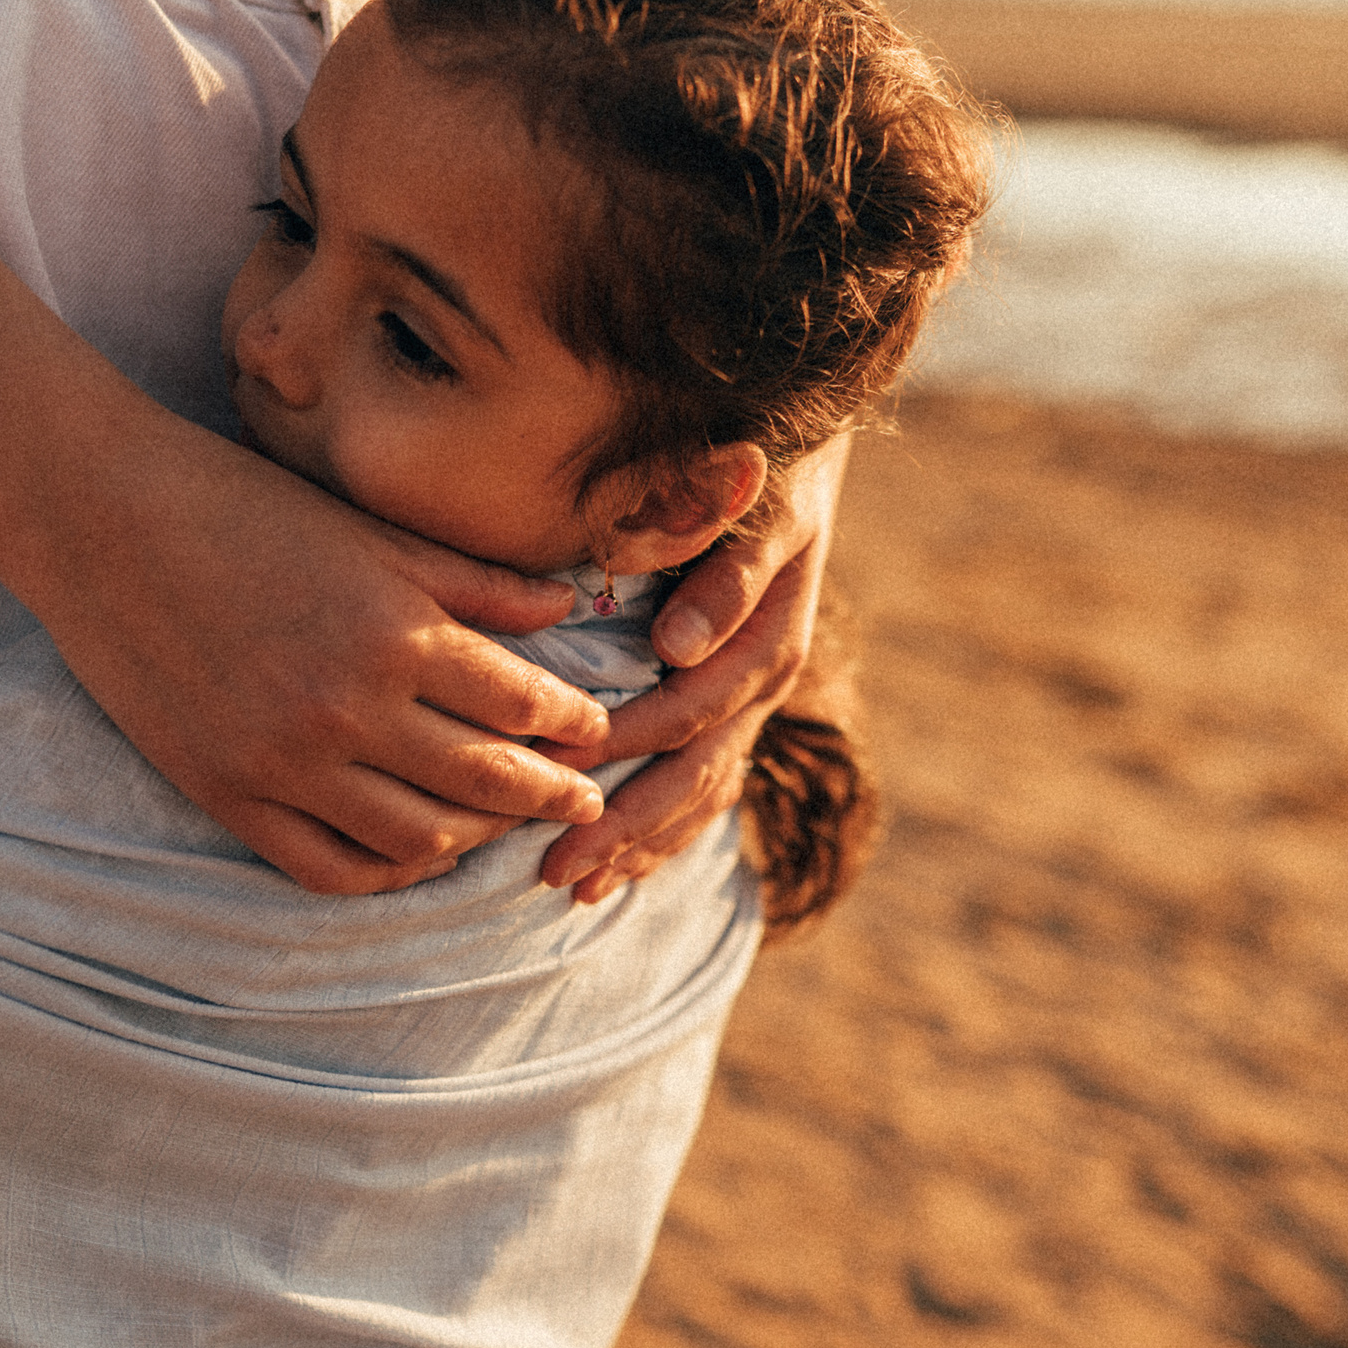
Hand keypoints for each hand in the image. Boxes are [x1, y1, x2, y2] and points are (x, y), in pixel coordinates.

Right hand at [23, 403, 613, 896]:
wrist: (99, 517)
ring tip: (501, 823)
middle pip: (485, 781)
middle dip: (549, 793)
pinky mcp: (228, 794)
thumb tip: (564, 612)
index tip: (599, 734)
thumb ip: (471, 582)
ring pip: (417, 839)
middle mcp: (348, 707)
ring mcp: (284, 762)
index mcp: (394, 631)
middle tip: (584, 798)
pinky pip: (329, 869)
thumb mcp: (368, 529)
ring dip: (476, 837)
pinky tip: (415, 852)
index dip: (574, 726)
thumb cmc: (242, 506)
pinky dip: (387, 872)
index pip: (523, 705)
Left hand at [533, 435, 851, 900]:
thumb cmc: (761, 470)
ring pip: (703, 795)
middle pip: (697, 775)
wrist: (794, 460)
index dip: (627, 747)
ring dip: (641, 846)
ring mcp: (753, 704)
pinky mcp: (736, 710)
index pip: (693, 710)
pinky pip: (706, 788)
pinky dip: (664, 832)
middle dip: (626, 827)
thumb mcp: (756, 504)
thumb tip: (677, 649)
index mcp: (770, 638)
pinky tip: (618, 870)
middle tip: (554, 870)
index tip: (556, 772)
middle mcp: (764, 684)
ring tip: (574, 887)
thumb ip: (725, 571)